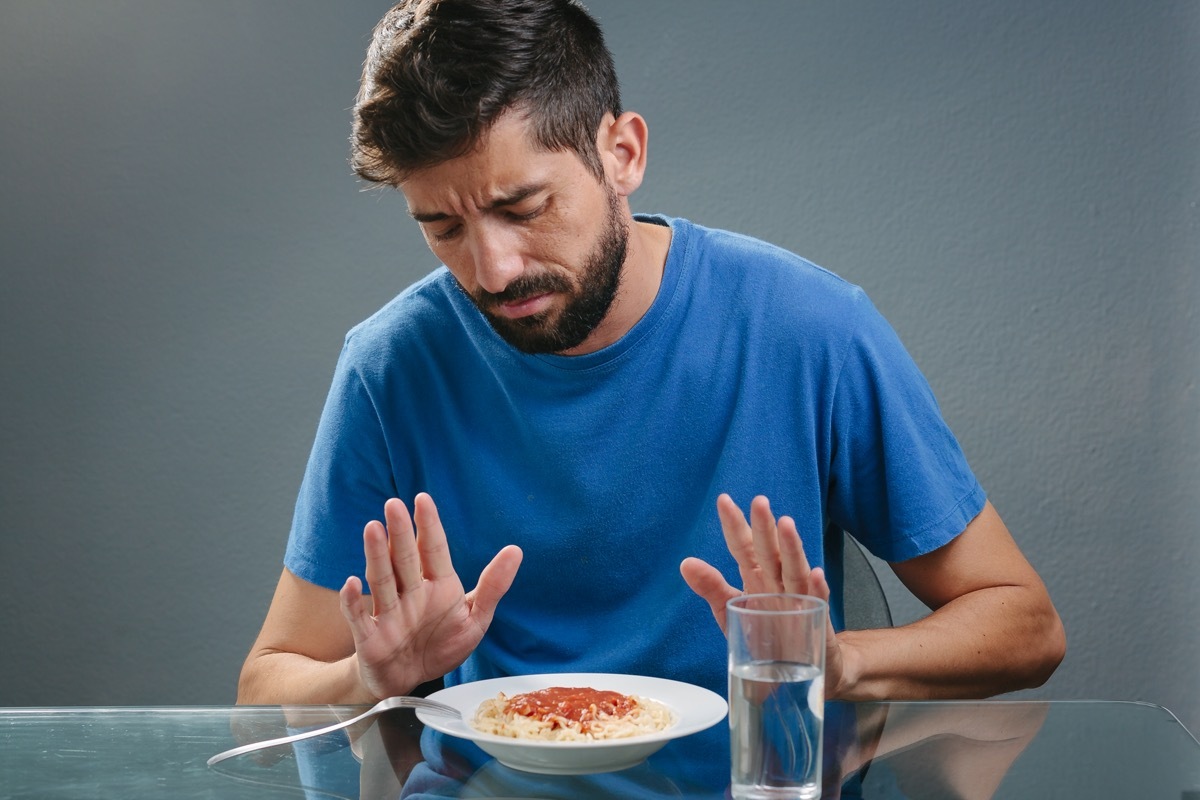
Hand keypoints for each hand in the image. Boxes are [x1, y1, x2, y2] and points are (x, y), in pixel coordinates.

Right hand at [339, 493, 521, 699]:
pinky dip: (352, 601)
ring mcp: (389, 612)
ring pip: (381, 579)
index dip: (428, 525)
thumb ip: (493, 586)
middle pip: (404, 558)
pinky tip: (350, 584)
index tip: (423, 499)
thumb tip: (516, 550)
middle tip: (394, 505)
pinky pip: (359, 617)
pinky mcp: (370, 636)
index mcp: (438, 585)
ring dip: (376, 555)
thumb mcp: (475, 619)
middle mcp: (410, 593)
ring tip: (373, 529)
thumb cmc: (441, 644)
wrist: (410, 681)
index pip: (433, 550)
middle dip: (399, 532)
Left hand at [680, 494, 843, 695]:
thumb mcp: (731, 611)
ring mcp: (798, 599)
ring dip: (791, 548)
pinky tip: (816, 574)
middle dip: (764, 526)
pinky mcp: (816, 621)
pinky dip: (818, 588)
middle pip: (769, 551)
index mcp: (756, 577)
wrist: (798, 668)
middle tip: (759, 502)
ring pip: (794, 570)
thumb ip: (711, 588)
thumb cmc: (765, 634)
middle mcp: (777, 582)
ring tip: (786, 525)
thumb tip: (685, 563)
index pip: (743, 546)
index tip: (724, 501)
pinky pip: (818, 603)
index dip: (734, 525)